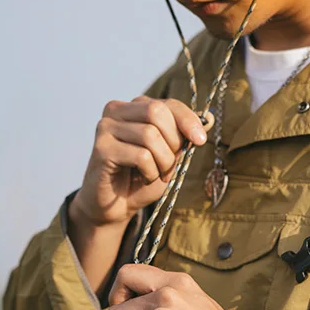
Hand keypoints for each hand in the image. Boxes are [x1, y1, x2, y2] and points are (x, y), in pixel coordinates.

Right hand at [71, 96, 208, 228]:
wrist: (115, 206)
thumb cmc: (143, 175)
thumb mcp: (170, 153)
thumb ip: (184, 135)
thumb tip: (208, 118)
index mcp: (135, 106)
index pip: (168, 103)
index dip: (188, 120)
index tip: (201, 140)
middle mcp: (117, 110)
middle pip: (157, 112)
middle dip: (173, 141)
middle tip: (171, 165)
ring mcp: (105, 127)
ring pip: (149, 135)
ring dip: (163, 161)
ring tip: (159, 174)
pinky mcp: (101, 148)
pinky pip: (140, 155)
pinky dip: (151, 171)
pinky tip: (145, 178)